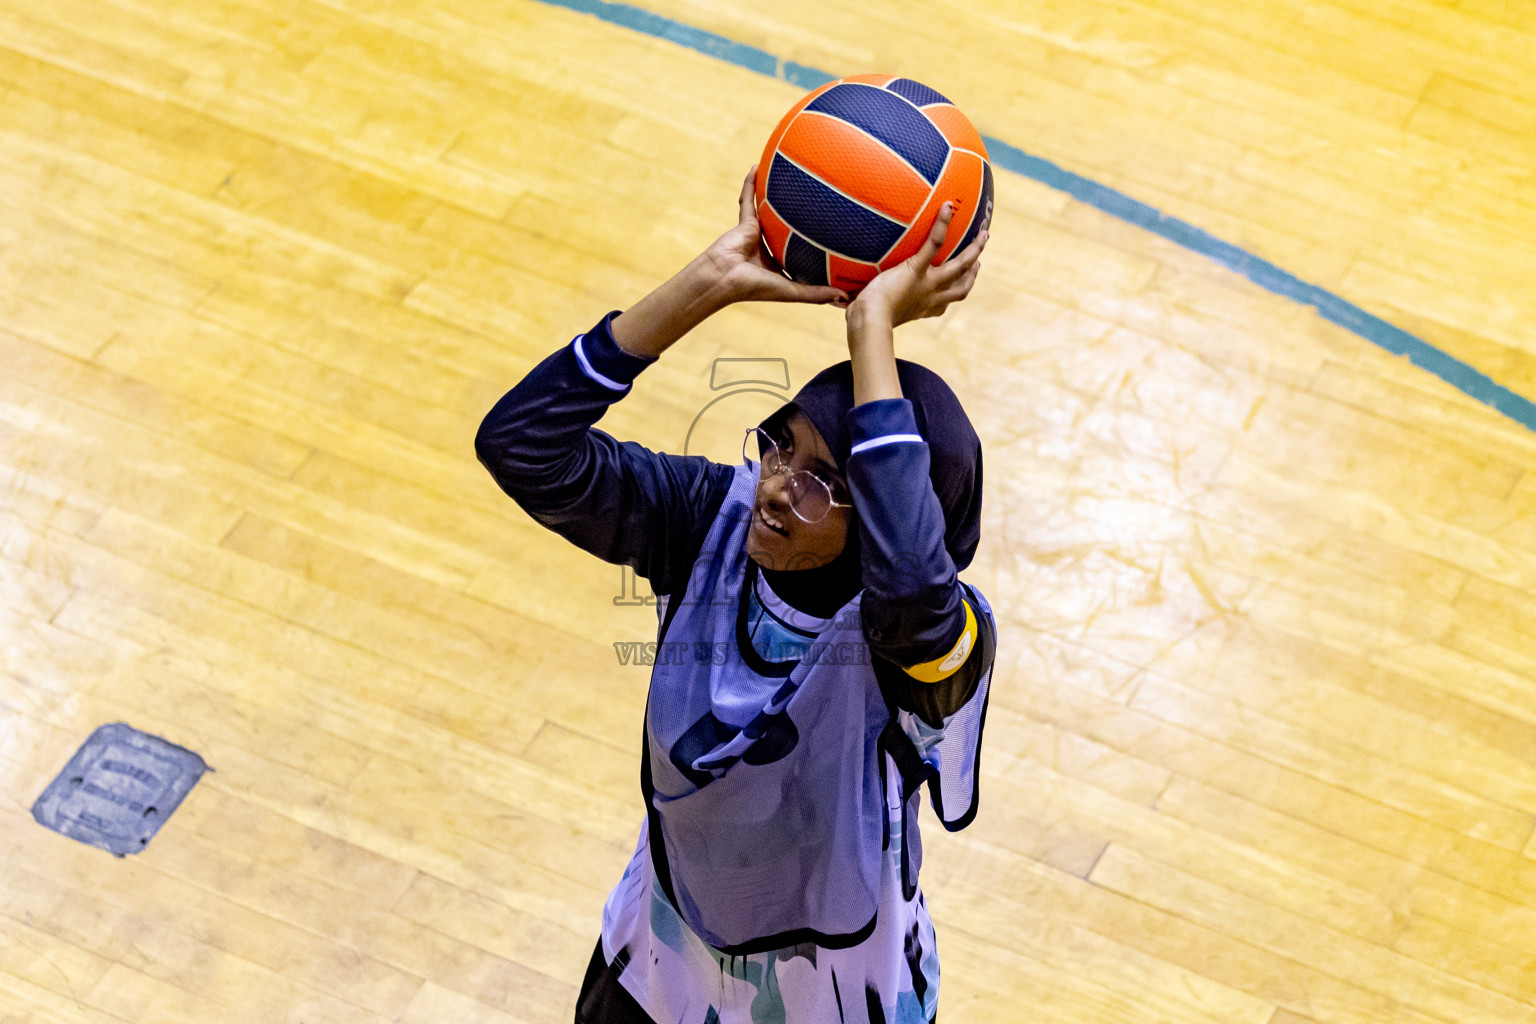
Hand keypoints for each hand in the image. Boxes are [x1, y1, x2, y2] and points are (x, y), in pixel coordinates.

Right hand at [703, 165, 850, 306]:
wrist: (723, 278)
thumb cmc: (755, 287)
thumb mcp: (791, 291)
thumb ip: (817, 294)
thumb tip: (846, 298)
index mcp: (779, 263)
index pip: (799, 252)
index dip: (812, 244)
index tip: (832, 234)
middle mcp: (769, 247)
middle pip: (787, 227)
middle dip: (798, 215)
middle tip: (818, 200)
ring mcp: (755, 233)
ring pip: (768, 209)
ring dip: (774, 194)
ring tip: (788, 177)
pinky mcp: (744, 222)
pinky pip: (748, 198)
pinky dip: (750, 183)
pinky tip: (757, 166)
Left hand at [847, 202, 986, 327]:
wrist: (869, 321)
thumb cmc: (865, 321)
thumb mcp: (870, 312)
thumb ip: (864, 303)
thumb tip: (843, 300)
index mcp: (924, 309)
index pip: (946, 302)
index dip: (956, 291)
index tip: (961, 282)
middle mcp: (932, 298)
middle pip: (963, 286)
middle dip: (974, 272)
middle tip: (980, 257)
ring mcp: (928, 284)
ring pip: (961, 265)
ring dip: (975, 249)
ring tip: (984, 233)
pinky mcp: (916, 270)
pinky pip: (934, 244)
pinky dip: (942, 224)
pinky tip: (947, 207)